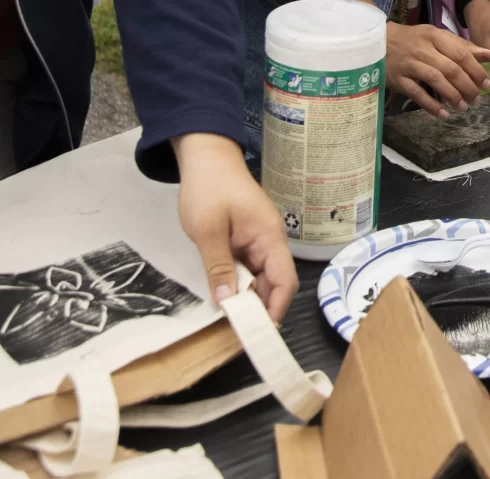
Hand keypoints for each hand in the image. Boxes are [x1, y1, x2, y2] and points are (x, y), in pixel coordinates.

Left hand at [173, 133, 297, 322]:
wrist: (205, 156)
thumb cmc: (209, 187)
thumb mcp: (208, 230)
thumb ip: (219, 267)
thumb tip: (227, 303)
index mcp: (269, 236)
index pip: (284, 281)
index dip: (275, 309)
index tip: (259, 333)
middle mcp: (270, 241)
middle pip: (275, 283)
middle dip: (260, 309)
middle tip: (238, 333)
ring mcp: (259, 240)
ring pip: (261, 278)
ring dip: (248, 297)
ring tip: (229, 320)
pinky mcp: (246, 239)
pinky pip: (249, 268)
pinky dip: (239, 284)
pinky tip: (224, 295)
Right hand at [385, 22, 489, 117]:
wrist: (377, 41)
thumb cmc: (413, 40)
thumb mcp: (437, 37)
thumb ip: (462, 46)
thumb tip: (489, 55)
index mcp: (435, 36)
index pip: (460, 54)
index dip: (476, 70)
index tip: (487, 84)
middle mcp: (422, 49)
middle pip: (450, 69)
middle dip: (467, 86)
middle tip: (476, 99)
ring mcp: (409, 64)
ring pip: (435, 80)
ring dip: (452, 95)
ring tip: (464, 107)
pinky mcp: (397, 79)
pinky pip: (416, 93)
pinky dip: (431, 105)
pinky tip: (443, 114)